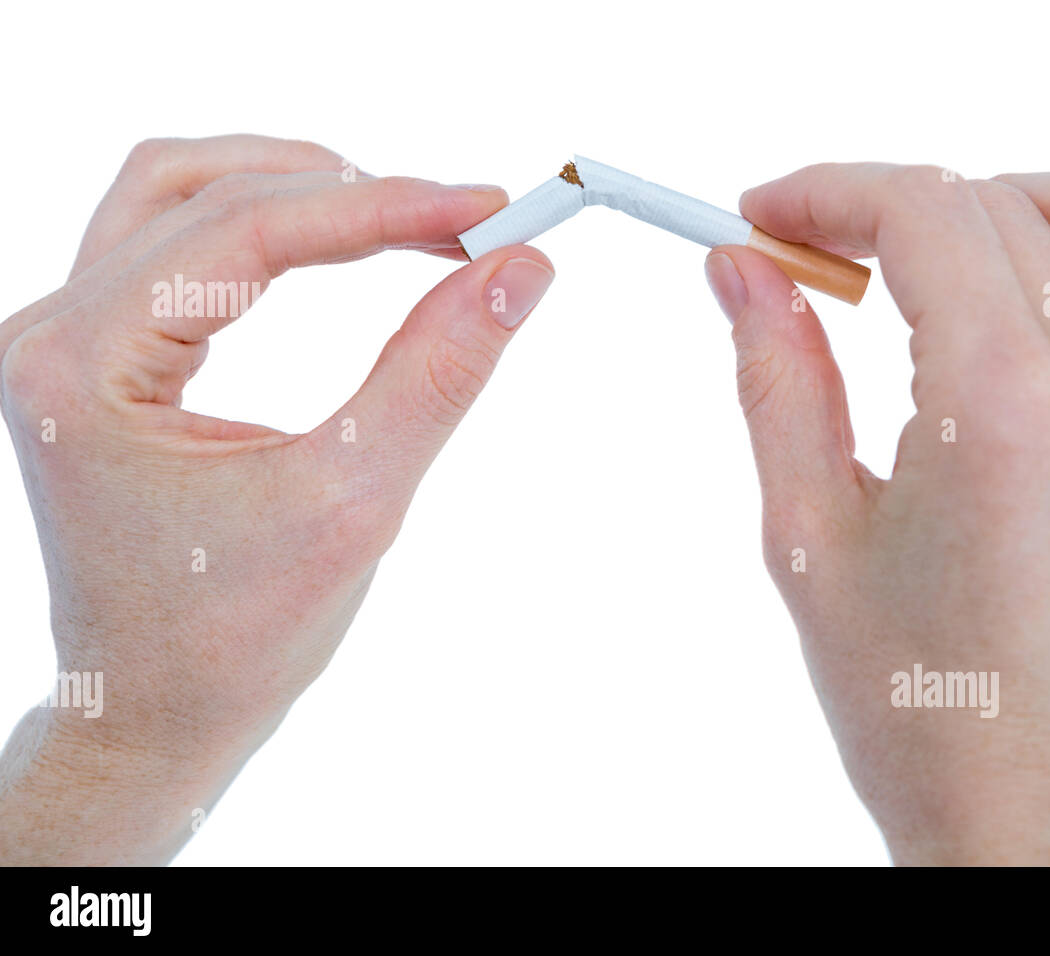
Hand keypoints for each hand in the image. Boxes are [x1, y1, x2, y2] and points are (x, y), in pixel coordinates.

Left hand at [0, 135, 553, 863]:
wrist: (157, 714)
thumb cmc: (233, 639)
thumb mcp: (352, 504)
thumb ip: (435, 374)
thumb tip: (516, 276)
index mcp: (83, 367)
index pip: (247, 232)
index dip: (383, 208)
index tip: (488, 210)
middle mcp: (52, 334)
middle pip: (205, 192)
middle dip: (348, 193)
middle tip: (462, 221)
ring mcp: (68, 342)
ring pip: (176, 195)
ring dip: (292, 188)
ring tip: (399, 217)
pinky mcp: (100, 357)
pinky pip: (171, 244)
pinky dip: (259, 228)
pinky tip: (326, 248)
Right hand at [705, 164, 1049, 863]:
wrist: (1038, 837)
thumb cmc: (917, 714)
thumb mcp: (811, 539)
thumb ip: (778, 381)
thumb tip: (741, 274)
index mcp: (1002, 409)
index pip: (921, 213)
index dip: (825, 190)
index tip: (763, 216)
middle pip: (1001, 208)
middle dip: (888, 204)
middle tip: (811, 253)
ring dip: (1011, 212)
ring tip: (933, 261)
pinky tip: (1045, 331)